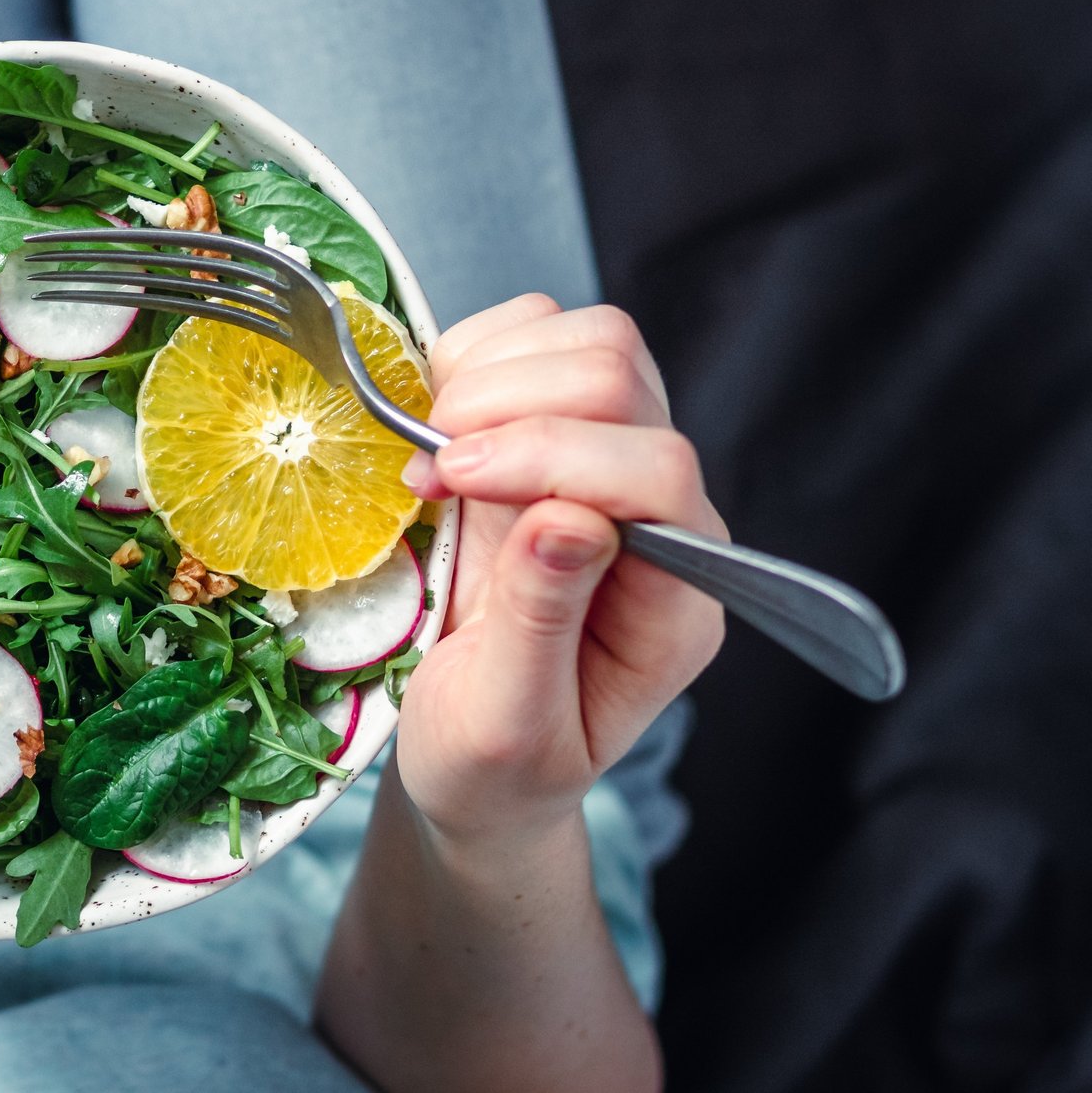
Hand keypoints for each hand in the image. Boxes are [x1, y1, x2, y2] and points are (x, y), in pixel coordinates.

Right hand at [394, 294, 724, 846]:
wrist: (476, 764)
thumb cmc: (492, 764)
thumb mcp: (504, 725)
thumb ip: (540, 623)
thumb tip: (566, 516)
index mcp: (673, 599)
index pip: (655, 470)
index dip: (550, 452)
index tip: (448, 482)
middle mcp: (663, 518)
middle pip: (621, 380)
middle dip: (508, 405)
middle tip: (428, 475)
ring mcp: (613, 464)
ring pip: (587, 340)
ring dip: (489, 375)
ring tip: (430, 455)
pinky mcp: (556, 432)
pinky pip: (533, 337)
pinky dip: (470, 360)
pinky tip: (434, 432)